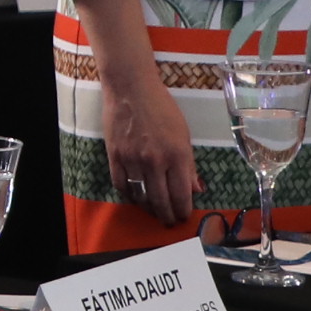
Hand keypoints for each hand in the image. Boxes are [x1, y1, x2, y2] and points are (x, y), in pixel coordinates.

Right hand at [102, 65, 200, 222]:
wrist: (131, 89)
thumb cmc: (162, 108)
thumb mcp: (184, 134)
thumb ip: (189, 164)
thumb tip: (195, 189)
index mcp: (177, 155)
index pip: (181, 194)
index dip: (183, 210)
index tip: (184, 216)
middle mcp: (155, 161)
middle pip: (161, 200)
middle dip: (167, 215)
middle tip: (169, 221)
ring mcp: (133, 160)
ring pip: (141, 197)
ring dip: (149, 209)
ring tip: (154, 212)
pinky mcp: (115, 156)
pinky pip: (122, 185)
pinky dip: (129, 195)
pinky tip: (136, 197)